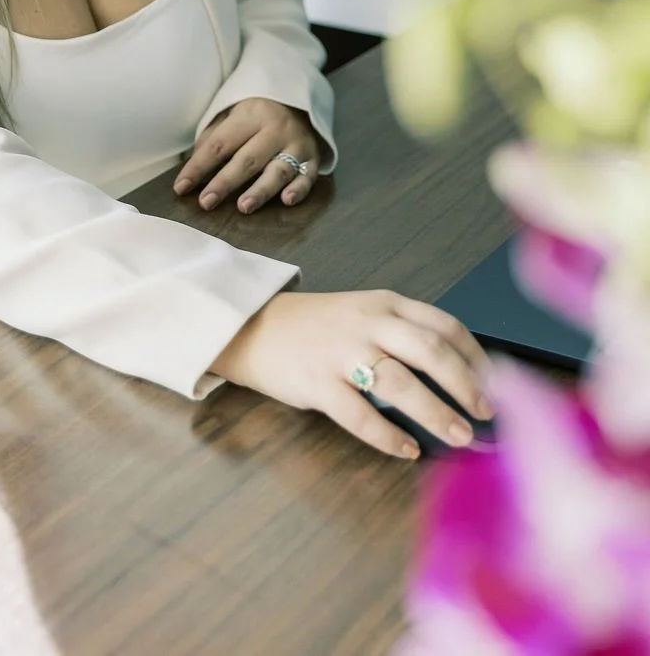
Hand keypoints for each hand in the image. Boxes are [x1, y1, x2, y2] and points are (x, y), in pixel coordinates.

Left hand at [174, 98, 321, 213]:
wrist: (301, 101)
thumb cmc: (258, 114)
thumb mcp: (234, 116)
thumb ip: (215, 138)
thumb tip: (193, 169)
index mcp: (250, 114)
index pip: (220, 144)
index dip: (199, 166)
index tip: (181, 187)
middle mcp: (275, 128)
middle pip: (247, 158)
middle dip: (225, 182)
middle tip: (206, 202)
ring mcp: (297, 144)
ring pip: (278, 169)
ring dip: (261, 189)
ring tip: (243, 206)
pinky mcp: (313, 158)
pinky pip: (307, 175)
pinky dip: (299, 189)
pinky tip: (287, 200)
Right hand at [210, 289, 492, 459]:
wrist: (254, 328)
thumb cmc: (318, 327)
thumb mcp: (364, 314)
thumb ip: (403, 334)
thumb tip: (459, 375)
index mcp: (385, 304)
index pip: (443, 325)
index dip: (476, 356)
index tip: (498, 384)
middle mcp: (368, 324)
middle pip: (429, 350)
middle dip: (465, 384)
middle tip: (487, 414)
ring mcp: (342, 352)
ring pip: (400, 382)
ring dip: (436, 412)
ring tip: (460, 436)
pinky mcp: (317, 383)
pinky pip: (359, 414)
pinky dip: (387, 435)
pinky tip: (407, 449)